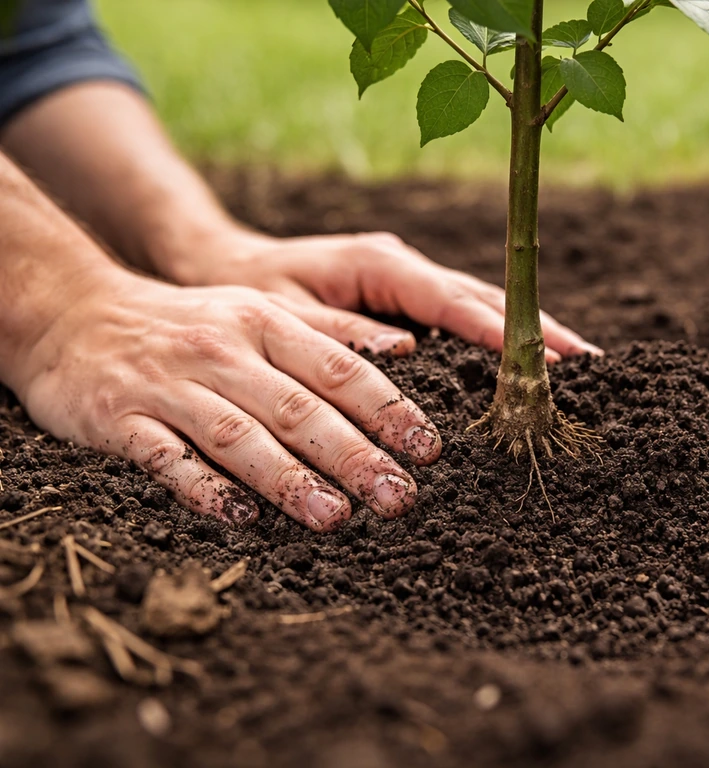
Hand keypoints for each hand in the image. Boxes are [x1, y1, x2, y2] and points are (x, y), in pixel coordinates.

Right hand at [10, 272, 442, 530]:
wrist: (73, 313)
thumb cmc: (188, 324)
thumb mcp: (259, 311)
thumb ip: (329, 335)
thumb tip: (407, 349)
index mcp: (265, 323)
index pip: (340, 368)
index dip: (388, 410)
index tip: (428, 449)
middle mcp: (223, 351)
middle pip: (298, 407)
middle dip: (354, 455)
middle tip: (399, 497)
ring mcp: (171, 386)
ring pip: (238, 435)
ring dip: (289, 478)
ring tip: (335, 517)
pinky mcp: (121, 420)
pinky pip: (166, 458)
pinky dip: (203, 486)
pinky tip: (239, 516)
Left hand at [170, 229, 602, 362]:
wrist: (224, 267)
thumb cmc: (249, 291)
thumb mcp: (282, 314)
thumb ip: (337, 332)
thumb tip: (404, 354)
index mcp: (379, 264)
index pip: (453, 300)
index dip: (503, 329)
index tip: (549, 356)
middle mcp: (405, 268)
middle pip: (486, 299)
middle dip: (539, 329)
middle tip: (591, 365)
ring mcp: (411, 284)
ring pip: (483, 307)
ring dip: (530, 335)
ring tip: (580, 368)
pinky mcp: (410, 302)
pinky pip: (465, 319)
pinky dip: (502, 340)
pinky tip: (530, 367)